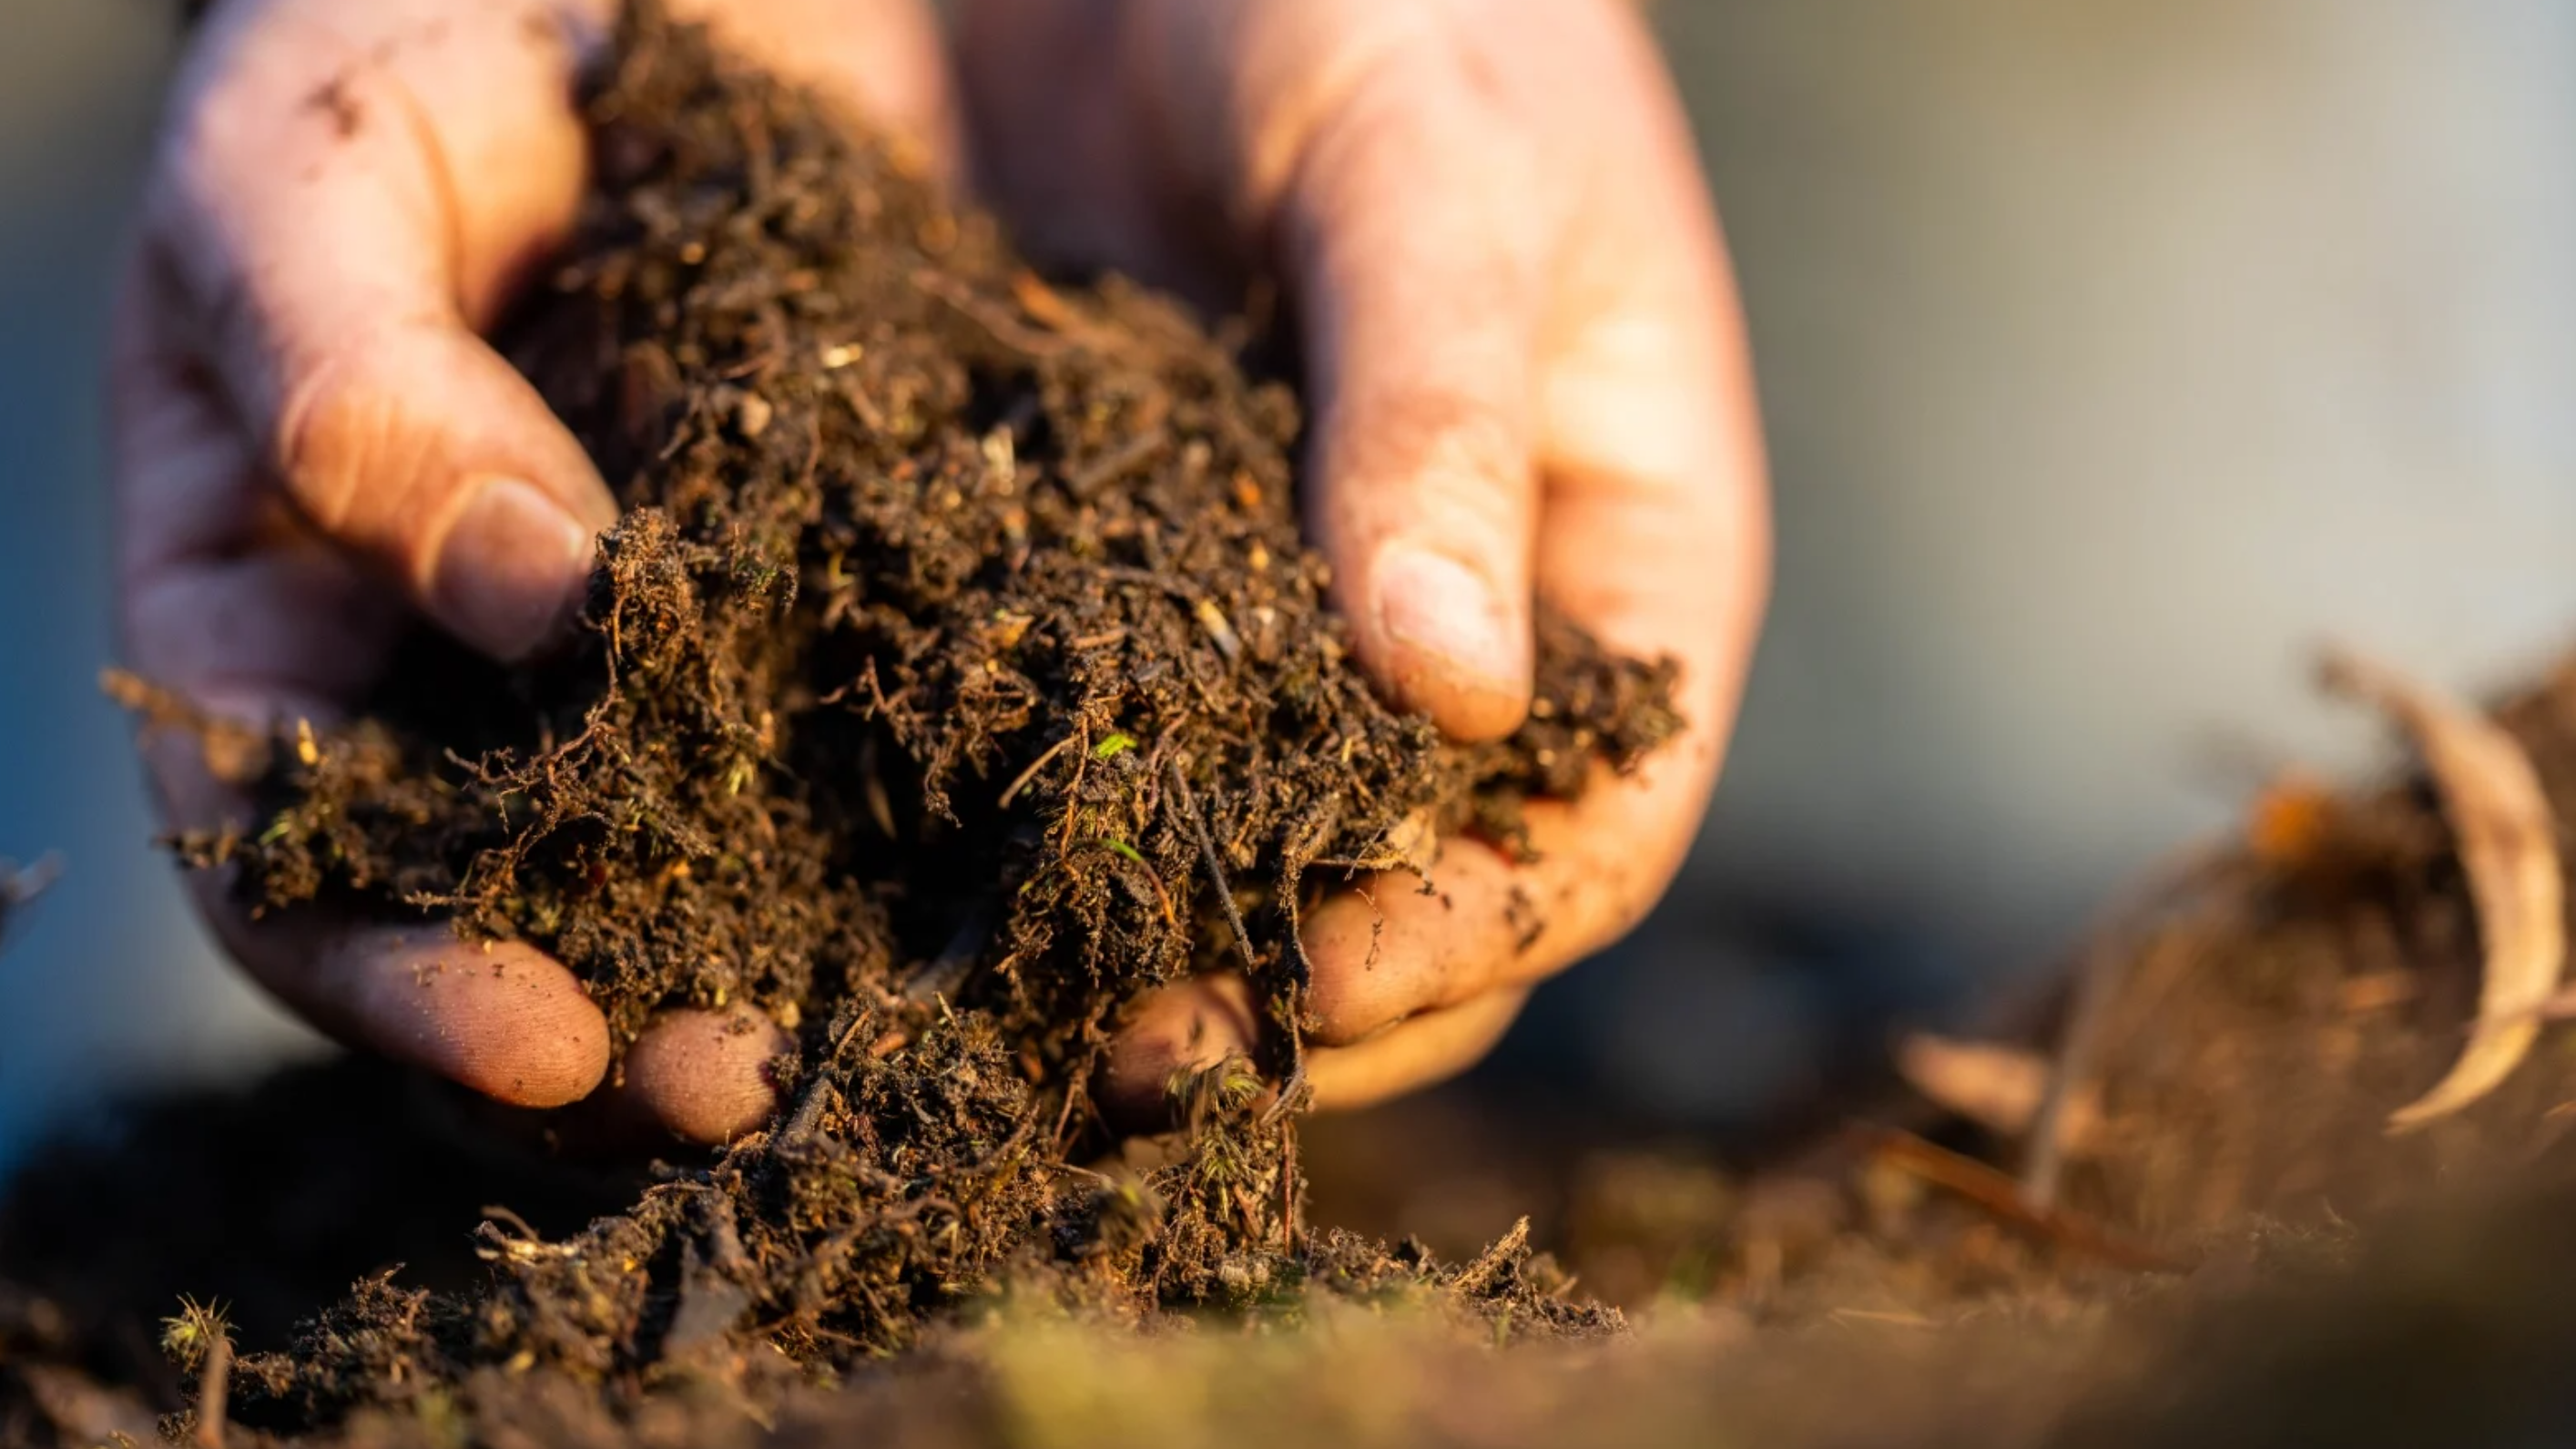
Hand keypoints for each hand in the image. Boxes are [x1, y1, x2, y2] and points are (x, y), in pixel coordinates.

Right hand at [114, 0, 954, 1143]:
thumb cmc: (439, 12)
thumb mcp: (333, 138)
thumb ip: (348, 354)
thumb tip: (519, 586)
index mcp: (316, 601)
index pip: (308, 857)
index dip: (399, 977)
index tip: (551, 1038)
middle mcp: (511, 663)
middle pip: (553, 916)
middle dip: (654, 1021)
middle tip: (773, 1082)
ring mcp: (719, 636)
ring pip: (770, 868)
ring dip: (860, 974)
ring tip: (957, 1039)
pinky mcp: (912, 587)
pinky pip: (957, 747)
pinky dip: (1022, 836)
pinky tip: (1111, 893)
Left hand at [951, 0, 1767, 1115]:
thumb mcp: (1432, 155)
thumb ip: (1438, 400)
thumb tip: (1458, 695)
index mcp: (1610, 554)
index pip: (1590, 828)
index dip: (1464, 930)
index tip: (1301, 983)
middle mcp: (1446, 629)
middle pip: (1407, 892)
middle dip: (1278, 993)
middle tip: (1107, 1051)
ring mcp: (1265, 617)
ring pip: (1228, 853)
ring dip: (1119, 955)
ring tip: (975, 1014)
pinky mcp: (1094, 575)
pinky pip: (1060, 740)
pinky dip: (979, 825)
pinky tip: (862, 869)